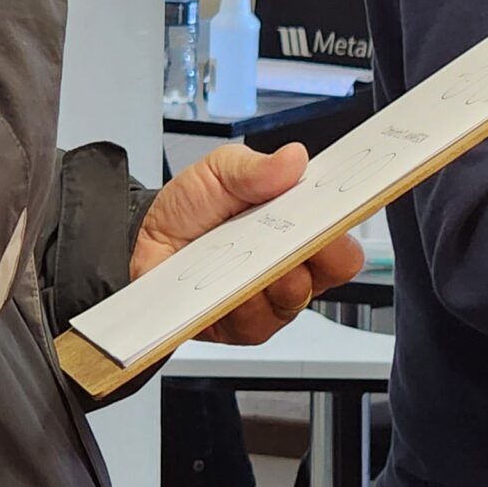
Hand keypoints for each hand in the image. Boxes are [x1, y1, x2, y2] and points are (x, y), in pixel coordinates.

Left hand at [131, 142, 366, 342]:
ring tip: (245, 259)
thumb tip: (293, 158)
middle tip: (294, 237)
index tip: (337, 212)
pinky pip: (256, 322)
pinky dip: (239, 302)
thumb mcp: (218, 172)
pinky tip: (222, 285)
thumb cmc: (188, 209)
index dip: (347, 223)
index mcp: (299, 225)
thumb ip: (254, 167)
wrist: (140, 244)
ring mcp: (271, 300)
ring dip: (272, 277)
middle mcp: (294, 266)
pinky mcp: (242, 327)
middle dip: (316, 252)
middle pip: (333, 271)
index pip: (344, 232)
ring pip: (295, 298)